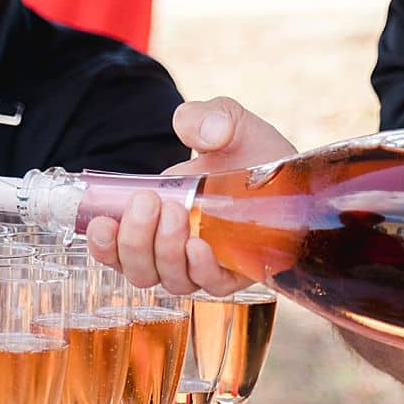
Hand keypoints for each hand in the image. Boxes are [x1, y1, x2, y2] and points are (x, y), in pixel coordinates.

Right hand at [86, 96, 295, 294]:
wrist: (302, 178)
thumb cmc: (254, 154)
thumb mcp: (227, 123)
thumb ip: (206, 116)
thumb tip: (201, 132)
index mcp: (155, 220)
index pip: (115, 247)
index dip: (102, 243)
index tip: (101, 222)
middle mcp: (173, 250)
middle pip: (137, 269)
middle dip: (134, 240)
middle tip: (149, 203)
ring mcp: (203, 267)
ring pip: (167, 280)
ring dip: (164, 251)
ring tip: (177, 215)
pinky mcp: (235, 276)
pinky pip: (209, 287)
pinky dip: (200, 268)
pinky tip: (200, 246)